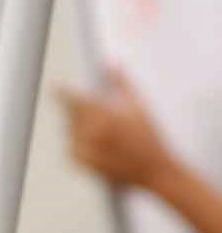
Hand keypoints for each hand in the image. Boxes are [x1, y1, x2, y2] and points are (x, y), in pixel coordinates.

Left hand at [62, 67, 173, 191]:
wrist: (152, 169)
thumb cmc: (149, 136)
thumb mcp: (139, 105)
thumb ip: (121, 82)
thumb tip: (111, 63)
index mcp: (102, 114)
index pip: (72, 98)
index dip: (63, 91)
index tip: (57, 86)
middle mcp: (88, 132)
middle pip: (70, 113)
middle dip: (79, 109)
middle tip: (99, 112)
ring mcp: (82, 148)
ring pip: (69, 128)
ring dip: (80, 124)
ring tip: (105, 130)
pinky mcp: (78, 161)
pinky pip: (71, 143)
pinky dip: (80, 140)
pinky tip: (101, 143)